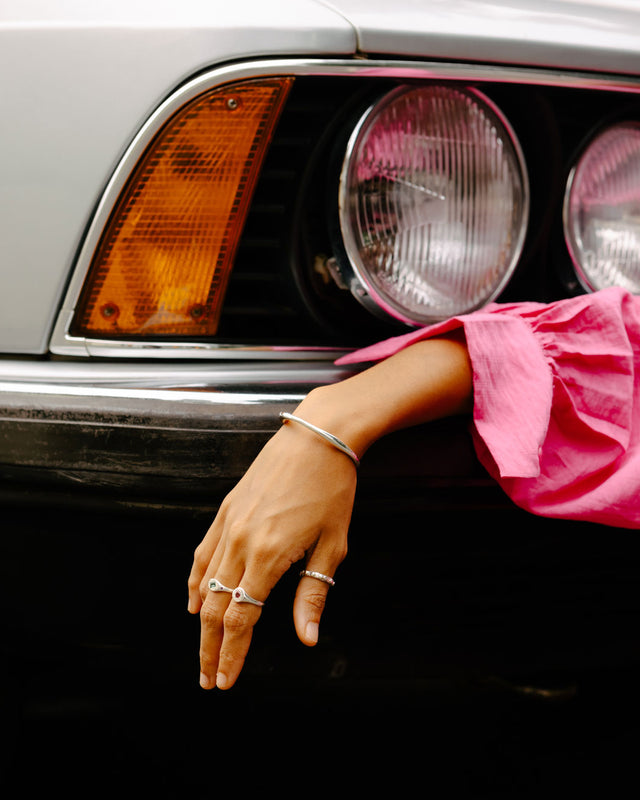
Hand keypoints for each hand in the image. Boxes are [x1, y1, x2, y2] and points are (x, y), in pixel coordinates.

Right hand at [187, 420, 356, 689]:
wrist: (317, 437)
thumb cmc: (332, 489)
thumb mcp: (332, 544)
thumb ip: (314, 594)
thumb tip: (307, 638)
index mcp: (269, 555)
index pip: (241, 618)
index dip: (232, 654)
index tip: (227, 680)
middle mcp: (241, 542)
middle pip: (214, 608)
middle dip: (209, 648)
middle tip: (209, 679)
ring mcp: (229, 524)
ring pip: (202, 584)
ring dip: (199, 621)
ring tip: (202, 649)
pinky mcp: (226, 509)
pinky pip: (202, 553)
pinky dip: (193, 582)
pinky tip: (193, 600)